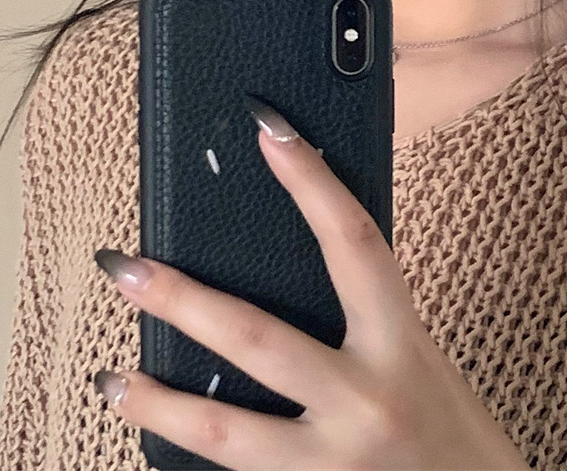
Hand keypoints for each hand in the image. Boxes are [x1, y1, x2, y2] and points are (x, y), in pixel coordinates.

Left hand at [92, 95, 530, 469]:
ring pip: (230, 432)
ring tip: (109, 379)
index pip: (353, 241)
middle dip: (184, 299)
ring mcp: (335, 464)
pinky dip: (191, 456)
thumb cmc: (457, 440)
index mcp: (403, 345)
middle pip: (258, 338)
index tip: (267, 128)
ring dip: (160, 402)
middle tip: (124, 265)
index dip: (311, 180)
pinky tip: (156, 441)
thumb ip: (370, 322)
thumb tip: (303, 265)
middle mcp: (367, 400)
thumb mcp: (420, 362)